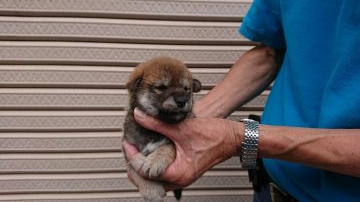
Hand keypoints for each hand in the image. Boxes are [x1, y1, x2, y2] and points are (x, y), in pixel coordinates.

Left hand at [124, 108, 242, 188]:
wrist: (232, 138)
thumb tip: (139, 116)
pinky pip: (165, 175)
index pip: (145, 171)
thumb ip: (157, 124)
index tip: (127, 144)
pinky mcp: (186, 172)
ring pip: (156, 180)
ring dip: (144, 169)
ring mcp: (183, 178)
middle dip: (135, 167)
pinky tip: (151, 156)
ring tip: (136, 154)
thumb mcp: (182, 128)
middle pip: (148, 181)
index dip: (132, 157)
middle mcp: (180, 180)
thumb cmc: (214, 136)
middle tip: (128, 151)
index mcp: (178, 173)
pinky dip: (155, 167)